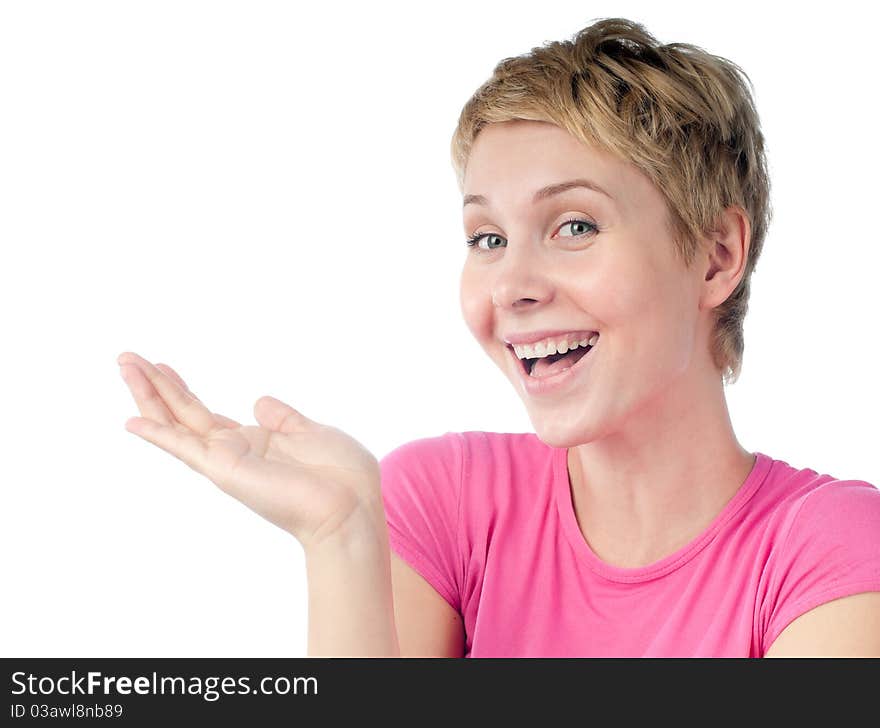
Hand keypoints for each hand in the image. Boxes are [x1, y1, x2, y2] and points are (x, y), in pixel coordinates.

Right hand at [117, 352, 383, 550]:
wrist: (351, 506)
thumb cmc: (340, 476)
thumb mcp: (311, 433)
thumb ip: (283, 418)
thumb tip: (259, 402)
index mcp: (254, 442)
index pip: (205, 414)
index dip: (180, 390)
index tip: (161, 367)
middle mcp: (233, 451)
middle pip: (183, 413)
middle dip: (154, 386)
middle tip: (126, 358)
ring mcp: (226, 460)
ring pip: (177, 422)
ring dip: (148, 395)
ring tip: (124, 364)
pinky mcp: (225, 469)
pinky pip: (185, 448)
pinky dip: (159, 434)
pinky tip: (132, 420)